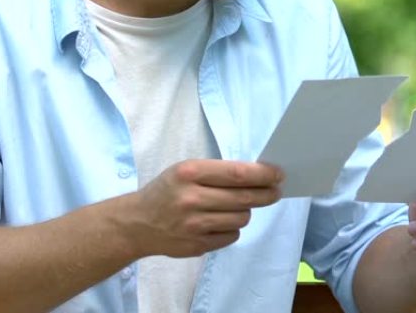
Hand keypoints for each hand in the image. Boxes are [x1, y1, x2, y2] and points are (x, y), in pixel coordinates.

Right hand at [123, 159, 282, 257]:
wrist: (137, 224)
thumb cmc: (167, 191)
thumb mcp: (186, 170)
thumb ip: (218, 172)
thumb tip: (259, 175)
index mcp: (190, 173)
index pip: (238, 174)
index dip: (264, 175)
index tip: (278, 174)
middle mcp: (192, 199)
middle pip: (244, 198)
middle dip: (266, 194)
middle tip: (275, 191)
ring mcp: (194, 225)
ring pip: (241, 218)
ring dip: (245, 211)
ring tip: (235, 206)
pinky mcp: (197, 245)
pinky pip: (231, 236)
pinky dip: (232, 228)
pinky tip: (220, 221)